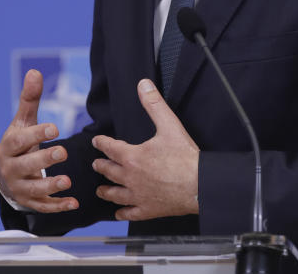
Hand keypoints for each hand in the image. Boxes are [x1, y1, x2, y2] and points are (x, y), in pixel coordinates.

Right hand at [0, 69, 78, 212]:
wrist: (4, 174)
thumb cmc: (18, 143)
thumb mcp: (22, 122)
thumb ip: (29, 99)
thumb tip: (35, 72)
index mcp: (9, 147)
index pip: (19, 141)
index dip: (36, 134)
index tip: (54, 128)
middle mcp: (11, 168)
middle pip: (25, 165)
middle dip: (44, 160)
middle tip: (63, 152)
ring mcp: (19, 187)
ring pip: (33, 189)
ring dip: (50, 186)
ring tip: (68, 181)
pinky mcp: (29, 202)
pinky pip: (43, 206)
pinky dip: (57, 206)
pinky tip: (73, 203)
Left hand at [91, 79, 198, 219]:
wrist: (201, 185)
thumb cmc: (186, 158)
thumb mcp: (169, 125)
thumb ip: (154, 104)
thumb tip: (143, 85)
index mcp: (132, 157)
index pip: (110, 148)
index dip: (101, 143)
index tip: (97, 141)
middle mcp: (130, 177)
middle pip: (109, 171)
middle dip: (101, 166)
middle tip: (96, 164)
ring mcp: (138, 195)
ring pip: (115, 194)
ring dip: (106, 191)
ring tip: (100, 190)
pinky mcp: (148, 210)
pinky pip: (130, 213)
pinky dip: (122, 213)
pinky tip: (119, 213)